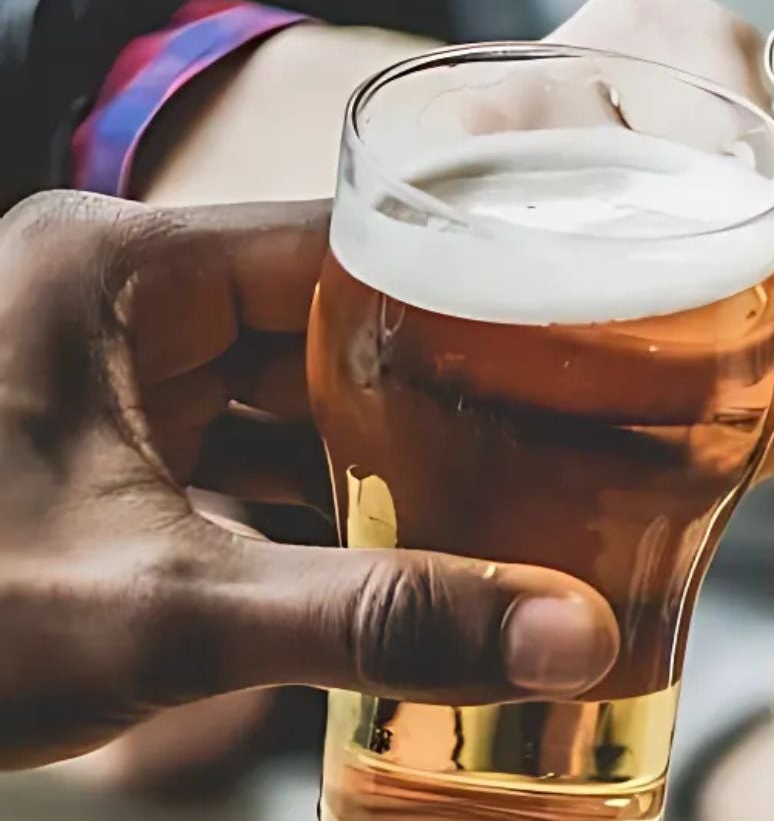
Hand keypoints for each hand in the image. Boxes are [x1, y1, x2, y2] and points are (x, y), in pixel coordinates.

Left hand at [0, 192, 617, 768]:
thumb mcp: (169, 614)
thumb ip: (379, 620)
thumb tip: (567, 640)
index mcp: (117, 271)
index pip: (351, 244)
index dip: (476, 301)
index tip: (584, 363)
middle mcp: (105, 300)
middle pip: (327, 323)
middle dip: (439, 402)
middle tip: (564, 459)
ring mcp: (87, 375)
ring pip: (282, 397)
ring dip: (377, 465)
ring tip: (502, 519)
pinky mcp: (78, 452)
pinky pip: (231, 455)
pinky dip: (307, 509)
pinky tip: (393, 565)